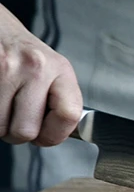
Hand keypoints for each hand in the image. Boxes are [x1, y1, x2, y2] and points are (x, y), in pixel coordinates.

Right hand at [0, 4, 81, 146]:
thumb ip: (60, 103)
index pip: (69, 115)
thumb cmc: (24, 54)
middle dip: (18, 133)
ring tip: (3, 106)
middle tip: (16, 120)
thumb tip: (55, 136)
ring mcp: (5, 67)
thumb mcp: (53, 72)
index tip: (45, 136)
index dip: (55, 135)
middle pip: (26, 130)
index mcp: (60, 69)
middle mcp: (35, 66)